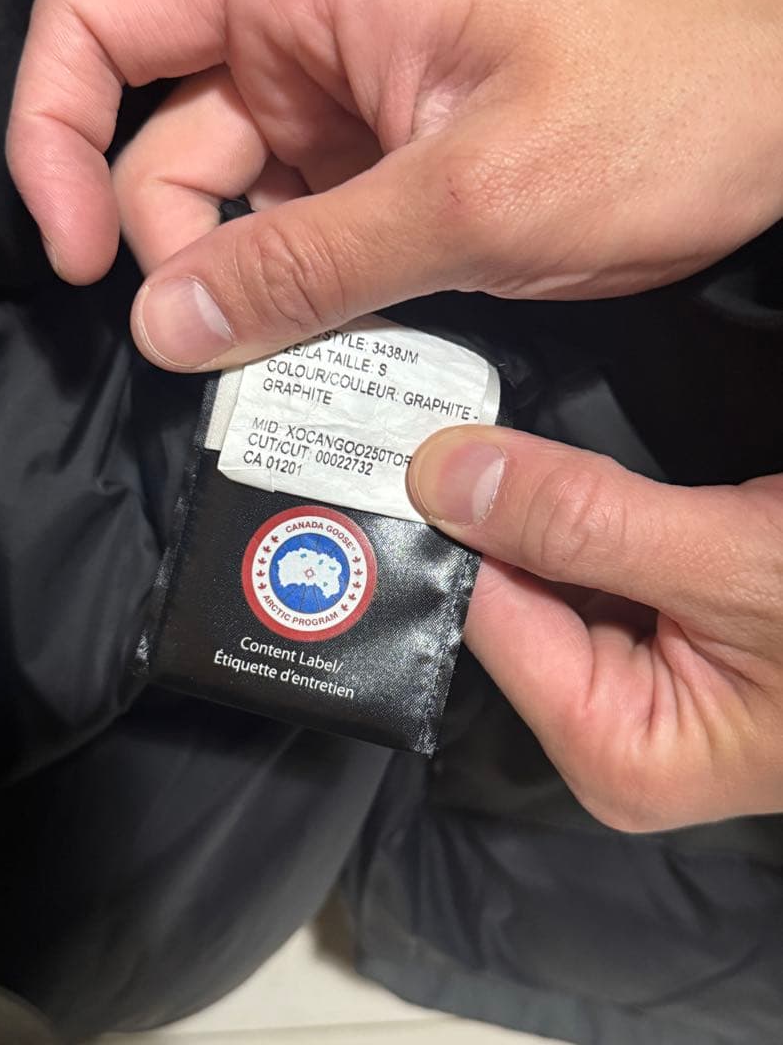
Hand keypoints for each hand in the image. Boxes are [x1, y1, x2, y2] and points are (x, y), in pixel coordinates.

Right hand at [8, 0, 782, 370]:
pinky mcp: (397, 153)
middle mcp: (316, 22)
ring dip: (249, 285)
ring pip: (239, 197)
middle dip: (176, 249)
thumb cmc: (673, 101)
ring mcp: (356, 95)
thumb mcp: (473, 194)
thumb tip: (171, 321)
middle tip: (217, 352)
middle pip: (166, 135)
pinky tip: (337, 338)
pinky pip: (310, 225)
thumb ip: (308, 262)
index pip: (105, 16)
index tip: (81, 254)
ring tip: (296, 358)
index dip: (56, 130)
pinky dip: (308, 287)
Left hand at [407, 427, 782, 830]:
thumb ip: (585, 523)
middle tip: (460, 411)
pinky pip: (596, 558)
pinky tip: (571, 464)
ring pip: (553, 565)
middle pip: (516, 591)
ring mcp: (640, 676)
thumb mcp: (735, 565)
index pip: (491, 617)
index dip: (462, 524)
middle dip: (503, 506)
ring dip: (546, 498)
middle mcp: (612, 724)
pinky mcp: (667, 629)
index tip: (423, 437)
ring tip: (511, 425)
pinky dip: (586, 507)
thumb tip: (445, 474)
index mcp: (614, 748)